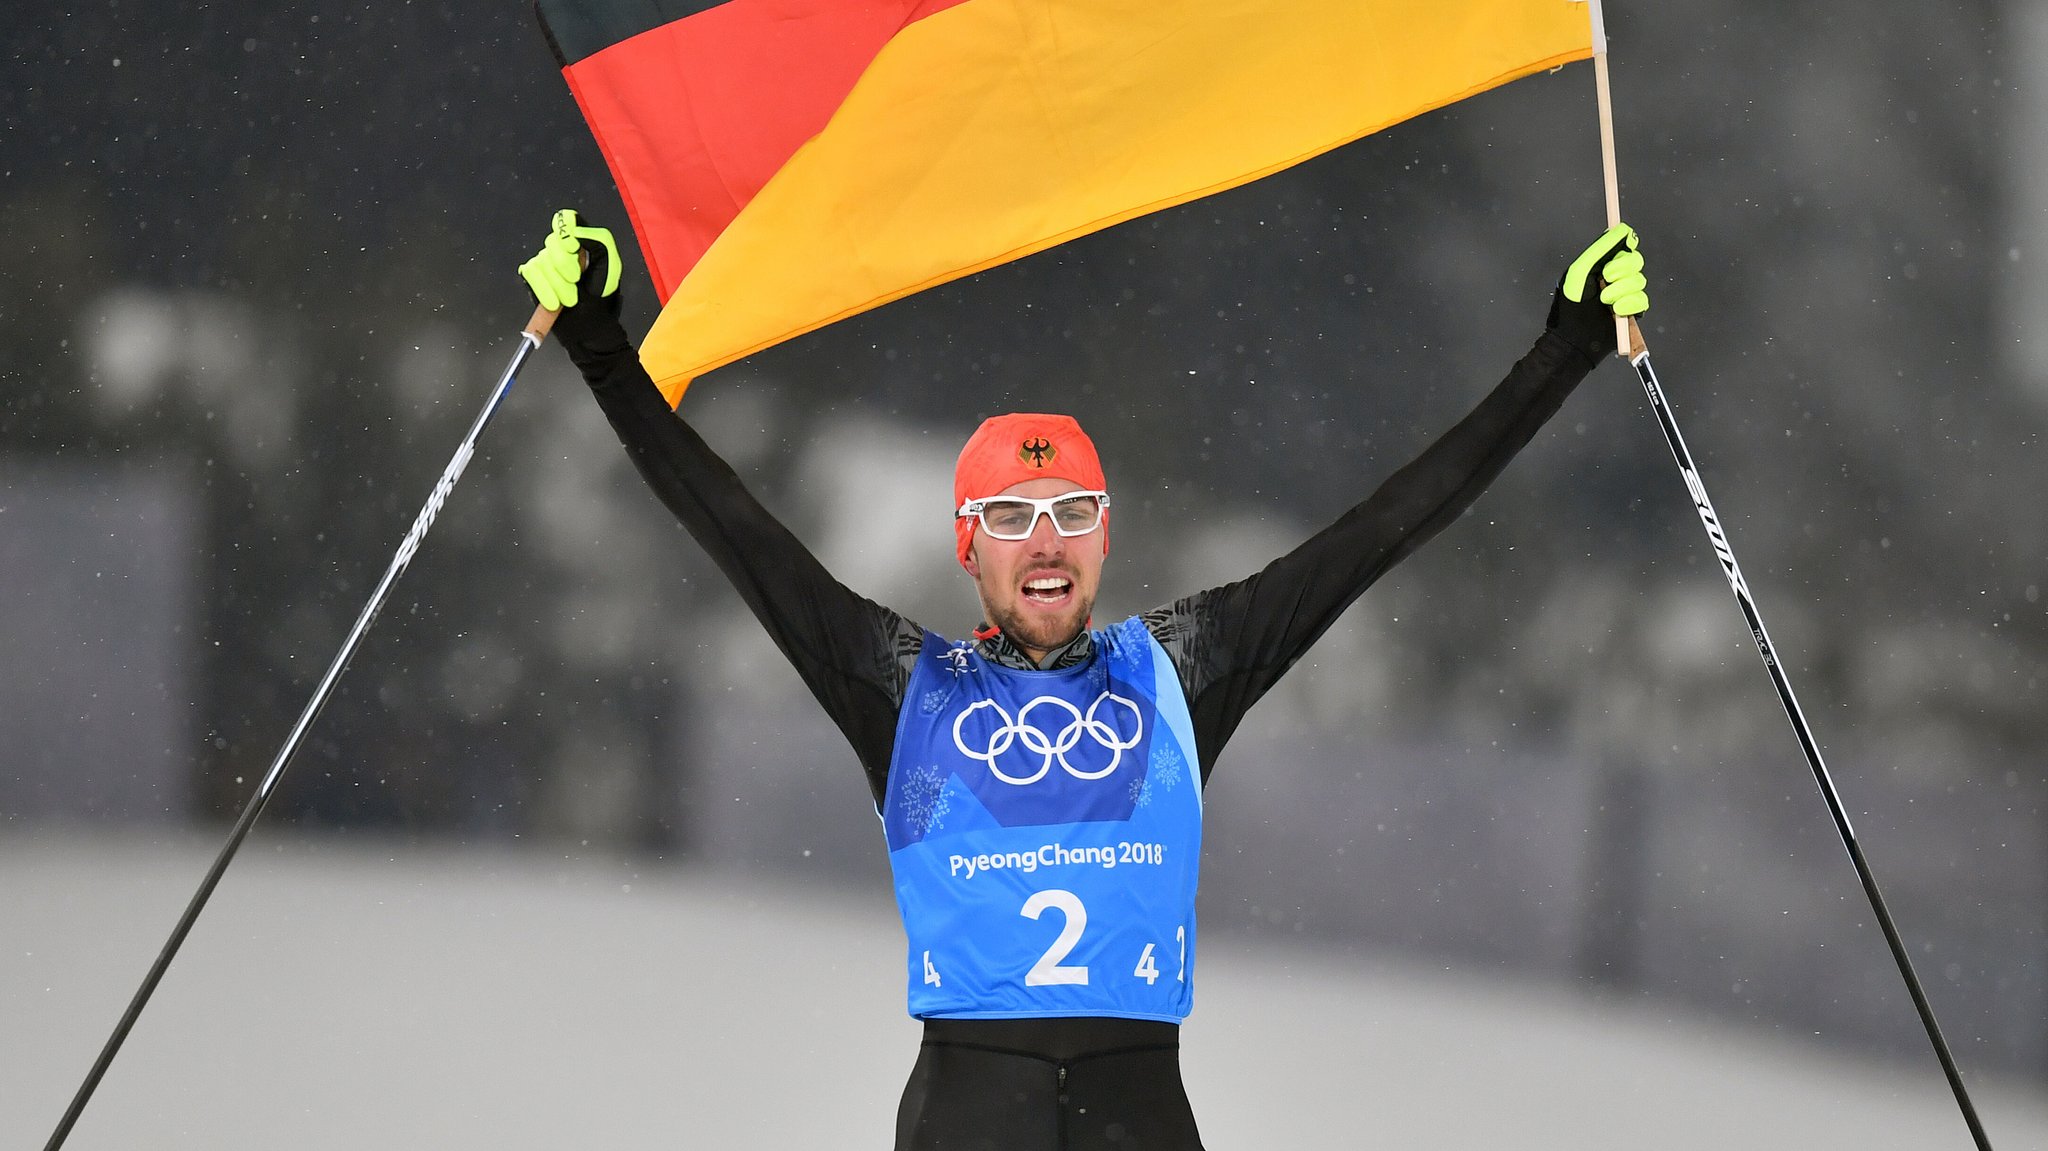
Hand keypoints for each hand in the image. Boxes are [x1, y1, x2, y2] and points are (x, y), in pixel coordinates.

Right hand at [518, 208, 621, 311]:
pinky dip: (544, 289)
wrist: (589, 317)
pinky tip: (555, 303)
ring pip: (542, 260)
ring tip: (571, 298)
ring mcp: (544, 258)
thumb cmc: (600, 289)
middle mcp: (559, 245)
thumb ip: (598, 240)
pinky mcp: (532, 273)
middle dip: (565, 265)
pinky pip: (531, 272)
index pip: (566, 218)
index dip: (566, 229)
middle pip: (552, 241)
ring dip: (559, 284)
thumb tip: (574, 232)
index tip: (574, 247)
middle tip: (577, 281)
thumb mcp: (611, 263)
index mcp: (579, 238)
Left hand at [1547, 222, 1647, 358]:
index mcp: (1602, 264)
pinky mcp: (1633, 311)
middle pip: (1636, 260)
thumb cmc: (1571, 304)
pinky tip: (1616, 311)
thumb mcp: (1580, 271)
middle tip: (1606, 278)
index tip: (1622, 247)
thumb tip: (1621, 228)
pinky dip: (1629, 304)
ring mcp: (1626, 293)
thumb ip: (1599, 249)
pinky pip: (1643, 300)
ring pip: (1639, 281)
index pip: (1624, 246)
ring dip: (1621, 290)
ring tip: (1604, 301)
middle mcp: (1616, 277)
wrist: (1574, 337)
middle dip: (1622, 269)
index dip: (1627, 244)